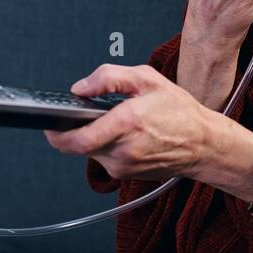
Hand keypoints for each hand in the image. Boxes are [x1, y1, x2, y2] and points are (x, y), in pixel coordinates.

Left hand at [43, 63, 211, 181]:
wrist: (203, 144)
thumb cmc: (179, 112)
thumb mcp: (147, 79)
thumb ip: (108, 78)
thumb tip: (80, 88)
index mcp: (126, 123)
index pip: (76, 139)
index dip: (56, 132)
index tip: (49, 122)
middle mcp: (122, 149)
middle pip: (79, 144)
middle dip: (79, 127)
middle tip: (93, 113)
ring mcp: (123, 166)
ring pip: (91, 150)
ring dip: (96, 136)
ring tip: (120, 122)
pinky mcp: (125, 174)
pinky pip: (104, 157)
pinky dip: (108, 145)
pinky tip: (128, 135)